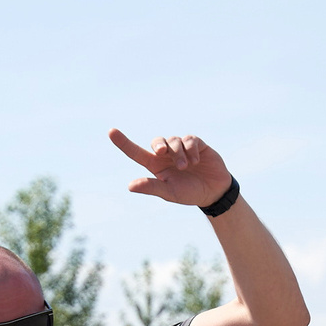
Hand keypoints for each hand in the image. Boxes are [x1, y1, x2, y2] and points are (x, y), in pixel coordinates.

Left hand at [109, 129, 233, 208]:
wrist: (213, 191)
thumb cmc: (189, 193)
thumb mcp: (170, 193)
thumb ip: (152, 187)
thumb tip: (130, 186)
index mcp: (156, 166)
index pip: (135, 152)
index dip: (123, 142)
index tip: (111, 131)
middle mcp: (166, 155)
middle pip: (157, 142)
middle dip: (159, 145)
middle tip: (162, 153)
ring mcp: (181, 148)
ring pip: (174, 140)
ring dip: (178, 153)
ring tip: (186, 166)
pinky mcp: (196, 144)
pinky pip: (189, 139)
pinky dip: (191, 149)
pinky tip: (196, 161)